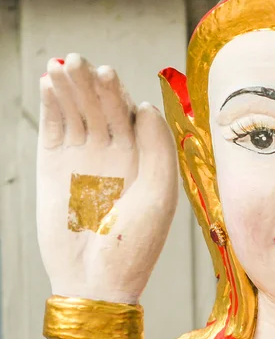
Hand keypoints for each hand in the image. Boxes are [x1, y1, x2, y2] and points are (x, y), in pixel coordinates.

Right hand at [36, 54, 177, 303]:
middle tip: (80, 61)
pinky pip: (55, 128)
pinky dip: (53, 105)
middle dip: (91, 83)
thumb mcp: (160, 194)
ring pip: (78, 111)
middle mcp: (114, 151)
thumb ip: (158, 148)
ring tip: (63, 64)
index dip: (118, 92)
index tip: (107, 75)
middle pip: (102, 106)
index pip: (130, 112)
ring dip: (70, 87)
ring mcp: (84, 156)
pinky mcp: (55, 165)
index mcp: (143, 155)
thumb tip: (146, 106)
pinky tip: (50, 83)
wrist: (96, 278)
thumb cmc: (136, 242)